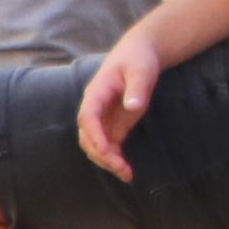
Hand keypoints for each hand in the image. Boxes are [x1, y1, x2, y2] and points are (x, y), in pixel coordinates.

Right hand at [76, 25, 164, 177]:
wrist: (140, 53)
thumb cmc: (139, 59)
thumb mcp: (141, 70)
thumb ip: (137, 88)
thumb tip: (132, 107)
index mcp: (96, 93)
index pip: (87, 117)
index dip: (94, 135)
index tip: (106, 150)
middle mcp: (95, 109)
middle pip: (87, 137)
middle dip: (101, 155)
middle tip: (122, 169)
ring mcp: (103, 119)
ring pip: (95, 145)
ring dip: (107, 161)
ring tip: (127, 174)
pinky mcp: (114, 125)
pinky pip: (108, 146)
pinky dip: (114, 159)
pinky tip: (126, 170)